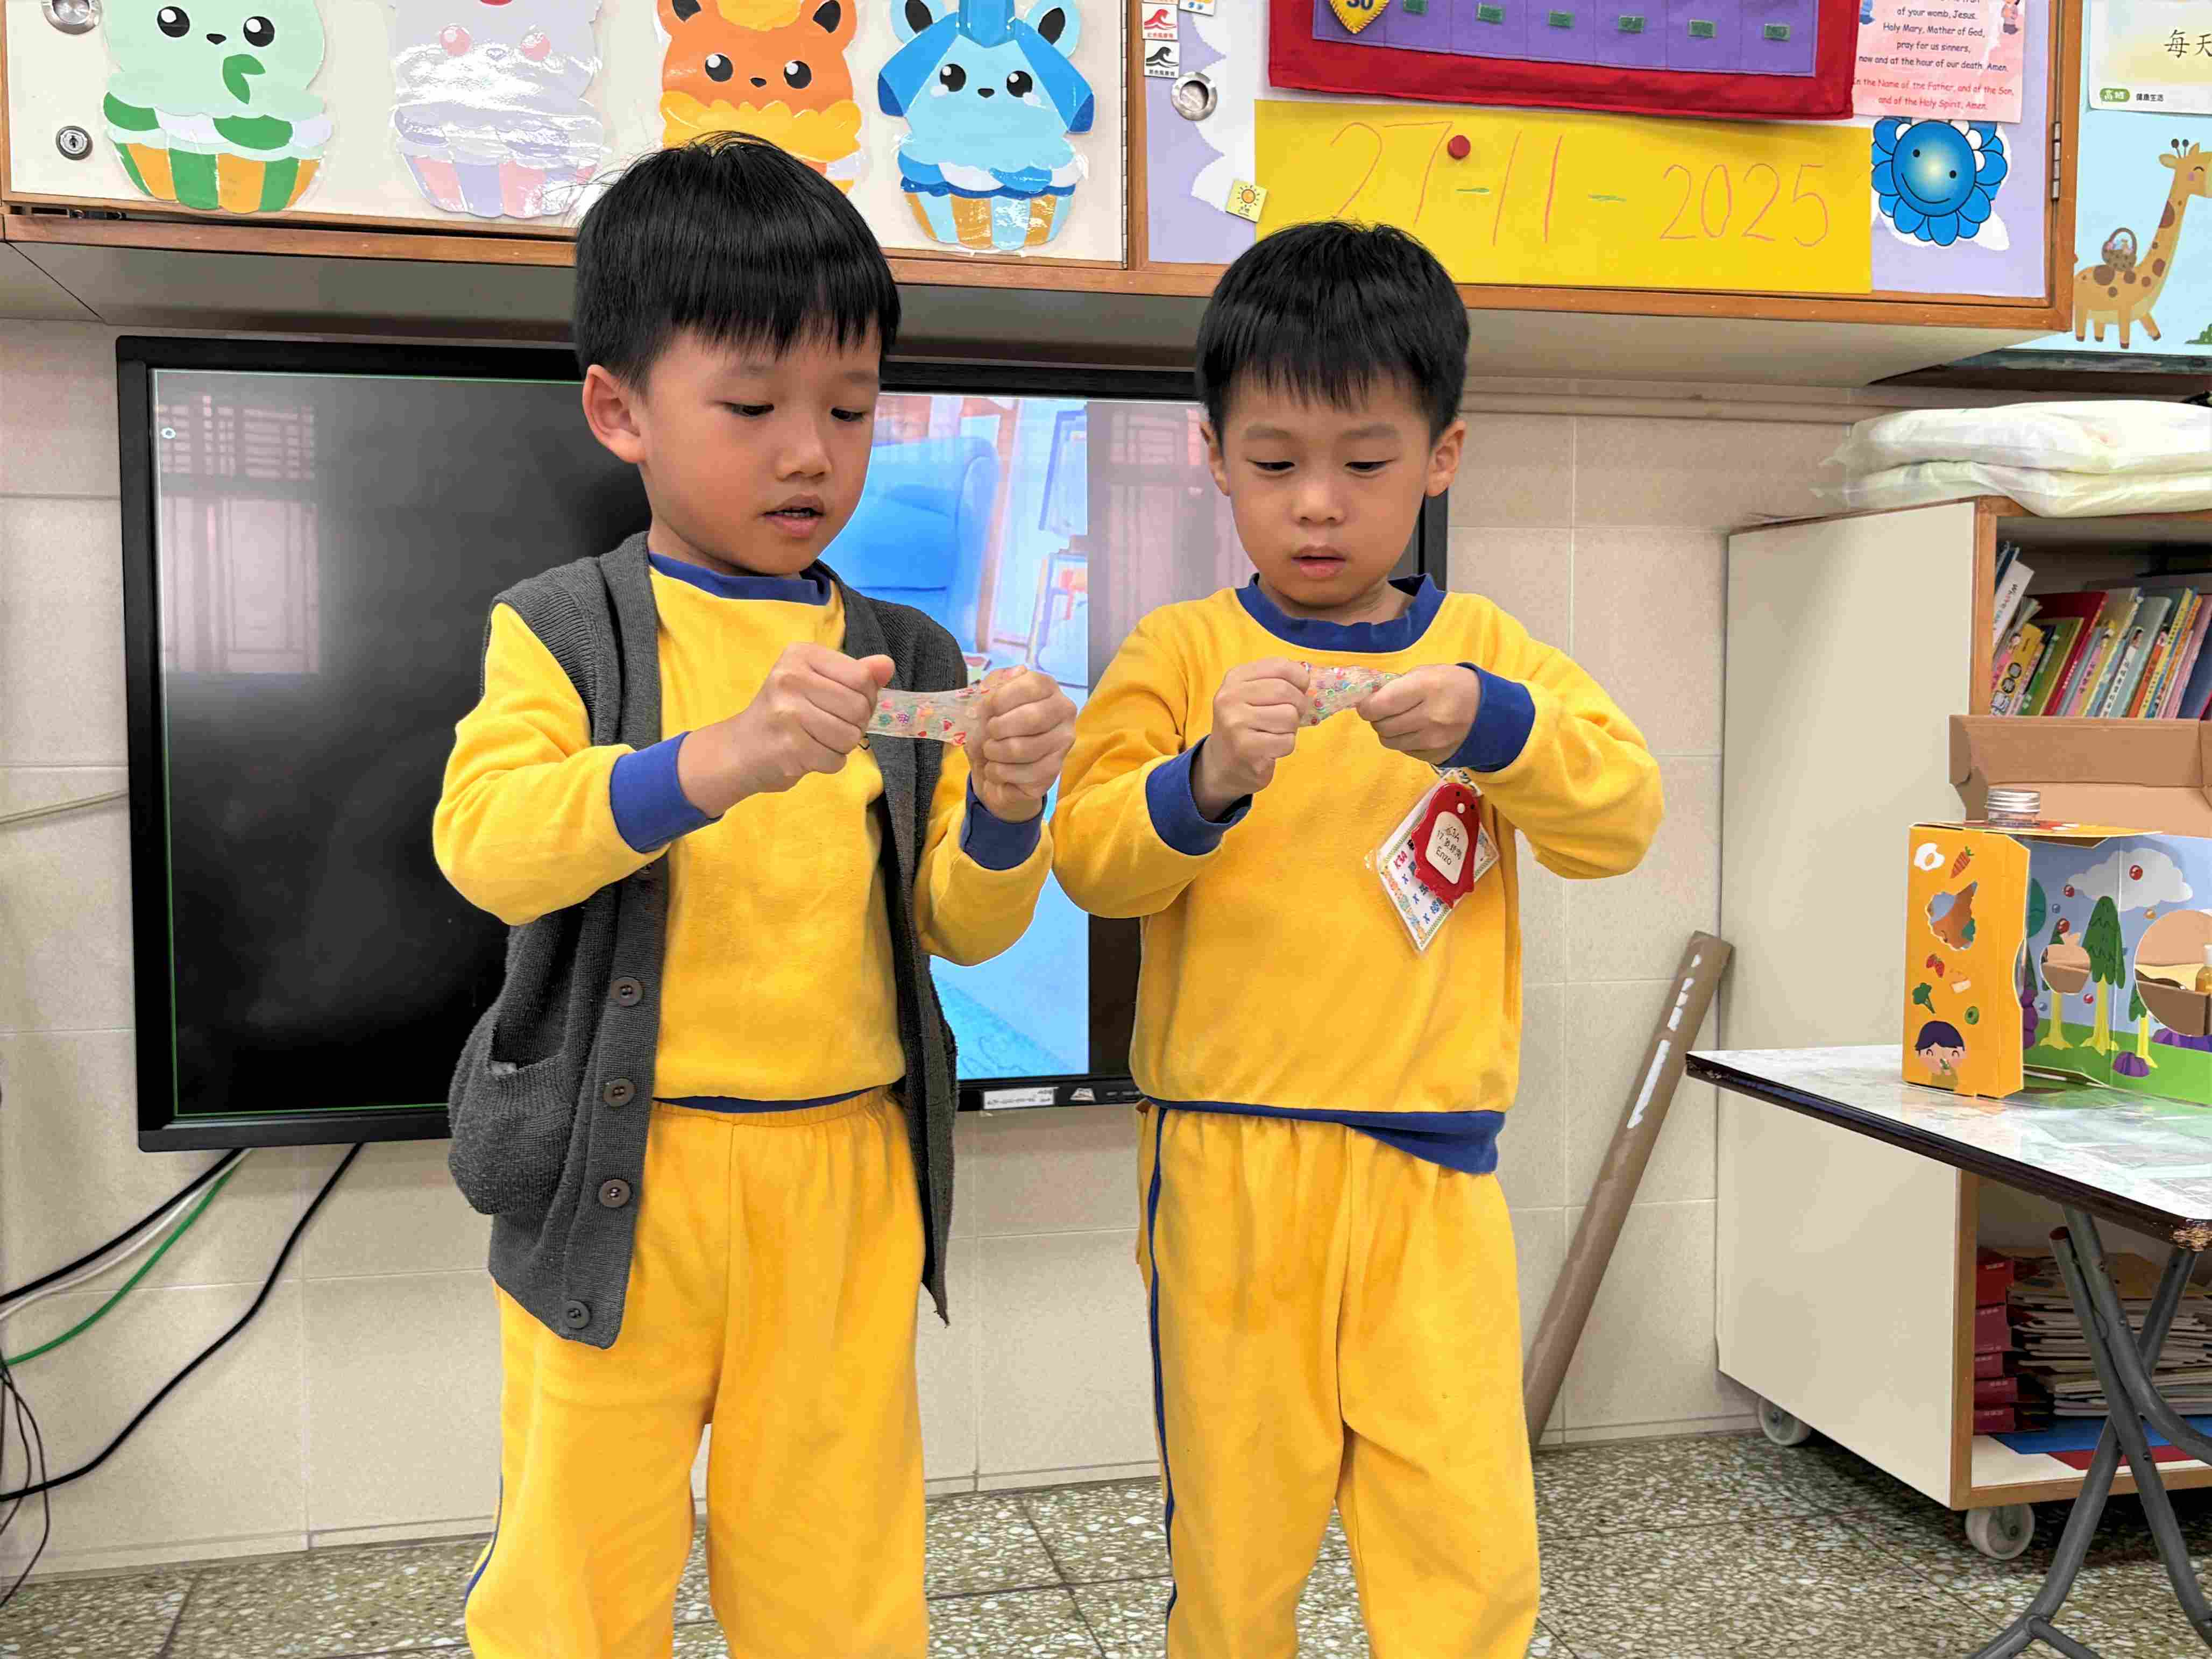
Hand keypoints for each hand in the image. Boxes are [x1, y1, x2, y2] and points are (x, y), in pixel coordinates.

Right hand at [680, 643, 893, 814]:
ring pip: (851, 736)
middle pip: (859, 707)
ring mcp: (788, 713)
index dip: (866, 697)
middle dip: (855, 724)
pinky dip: (828, 762)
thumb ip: (853, 674)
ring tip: (817, 739)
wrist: (739, 749)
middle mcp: (790, 678)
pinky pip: (836, 759)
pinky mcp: (789, 747)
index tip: (844, 704)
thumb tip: (887, 665)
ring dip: (841, 745)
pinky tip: (807, 754)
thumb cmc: (784, 713)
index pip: (862, 677)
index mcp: (800, 655)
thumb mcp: (815, 682)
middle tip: (829, 725)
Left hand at [971, 669, 1077, 823]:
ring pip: (1024, 748)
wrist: (996, 764)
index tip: (985, 710)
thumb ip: (994, 687)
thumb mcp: (986, 701)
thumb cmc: (993, 726)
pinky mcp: (1055, 769)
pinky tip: (995, 769)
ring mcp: (1063, 741)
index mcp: (1047, 687)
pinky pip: (1023, 772)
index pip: (1031, 687)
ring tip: (989, 752)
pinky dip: (999, 772)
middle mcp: (1064, 711)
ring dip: (995, 752)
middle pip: (1031, 718)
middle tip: (988, 734)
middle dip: (998, 728)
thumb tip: (1015, 673)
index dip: (1001, 699)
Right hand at [1191, 659, 1310, 819]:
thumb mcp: (1251, 694)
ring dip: (1290, 728)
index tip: (1300, 689)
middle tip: (1290, 716)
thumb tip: (1306, 677)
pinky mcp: (1246, 748)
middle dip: (1298, 705)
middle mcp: (1230, 698)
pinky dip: (1285, 746)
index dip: (1300, 678)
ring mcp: (1235, 724)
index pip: (1280, 666)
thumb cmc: (1246, 724)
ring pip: (1289, 717)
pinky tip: (1271, 748)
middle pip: (1286, 691)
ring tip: (1275, 732)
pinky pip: (1287, 741)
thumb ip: (1276, 680)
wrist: (1223, 764)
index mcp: (1234, 678)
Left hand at [1359, 665, 1481, 766]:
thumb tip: (1368, 699)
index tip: (1367, 703)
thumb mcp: (1427, 672)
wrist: (1488, 711)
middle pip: (1381, 726)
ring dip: (1389, 731)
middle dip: (1377, 717)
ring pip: (1389, 742)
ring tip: (1402, 720)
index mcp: (1426, 689)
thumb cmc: (1452, 685)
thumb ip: (1397, 685)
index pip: (1380, 705)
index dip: (1366, 706)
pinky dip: (1405, 741)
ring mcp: (1433, 741)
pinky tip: (1418, 730)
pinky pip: (1405, 750)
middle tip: (1386, 710)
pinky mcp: (1436, 757)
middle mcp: (1429, 718)